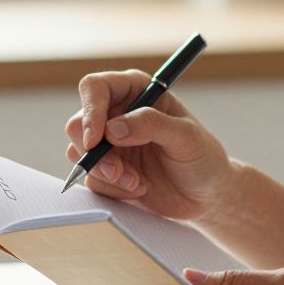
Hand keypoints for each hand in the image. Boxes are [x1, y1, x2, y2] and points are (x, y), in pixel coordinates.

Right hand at [65, 70, 235, 220]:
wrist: (206, 196)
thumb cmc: (202, 158)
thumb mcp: (186, 137)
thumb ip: (151, 125)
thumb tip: (113, 129)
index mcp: (135, 91)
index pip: (95, 88)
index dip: (90, 110)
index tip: (95, 139)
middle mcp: (116, 114)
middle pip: (77, 124)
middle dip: (94, 153)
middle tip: (118, 171)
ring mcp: (109, 145)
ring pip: (79, 155)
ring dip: (106, 174)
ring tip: (138, 183)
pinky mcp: (107, 172)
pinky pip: (92, 180)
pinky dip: (114, 189)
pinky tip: (140, 189)